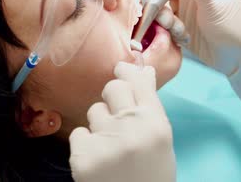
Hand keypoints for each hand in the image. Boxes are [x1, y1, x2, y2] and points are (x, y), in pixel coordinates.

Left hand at [69, 62, 175, 181]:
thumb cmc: (151, 173)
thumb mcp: (161, 140)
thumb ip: (150, 106)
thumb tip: (143, 69)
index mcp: (156, 124)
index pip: (138, 82)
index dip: (127, 73)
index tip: (121, 68)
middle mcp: (131, 129)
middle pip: (112, 88)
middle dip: (113, 97)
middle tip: (118, 116)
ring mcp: (105, 142)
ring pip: (94, 111)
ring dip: (100, 125)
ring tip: (112, 148)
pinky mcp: (82, 157)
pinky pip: (79, 133)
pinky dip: (86, 145)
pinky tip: (99, 161)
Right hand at [148, 0, 240, 128]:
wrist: (239, 59)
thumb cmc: (234, 27)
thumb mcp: (215, 4)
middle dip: (159, 2)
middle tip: (168, 19)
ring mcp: (182, 3)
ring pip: (157, 3)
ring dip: (163, 18)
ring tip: (177, 30)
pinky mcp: (177, 21)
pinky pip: (160, 20)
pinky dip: (165, 28)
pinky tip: (180, 36)